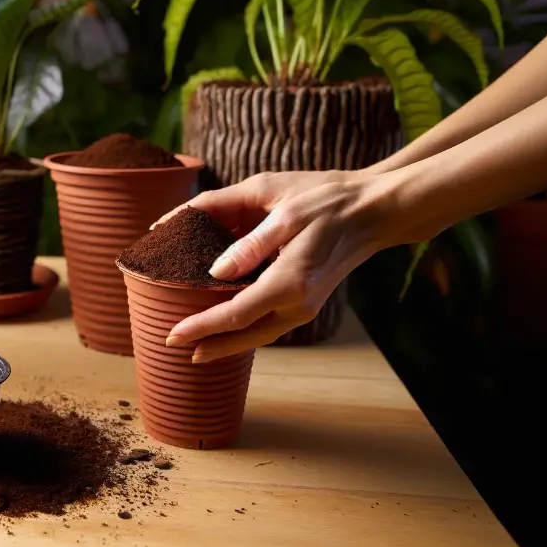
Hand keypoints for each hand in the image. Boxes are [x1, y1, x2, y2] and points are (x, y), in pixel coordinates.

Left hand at [159, 172, 395, 362]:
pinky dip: (245, 329)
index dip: (201, 327)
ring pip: (258, 334)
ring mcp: (306, 306)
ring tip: (195, 346)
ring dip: (227, 342)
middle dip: (210, 344)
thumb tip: (215, 272)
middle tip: (172, 345)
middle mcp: (300, 302)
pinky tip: (226, 327)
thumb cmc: (327, 200)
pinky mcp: (308, 301)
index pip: (235, 315)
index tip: (173, 335)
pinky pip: (270, 323)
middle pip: (245, 335)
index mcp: (290, 281)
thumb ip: (249, 244)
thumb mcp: (285, 211)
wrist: (374, 209)